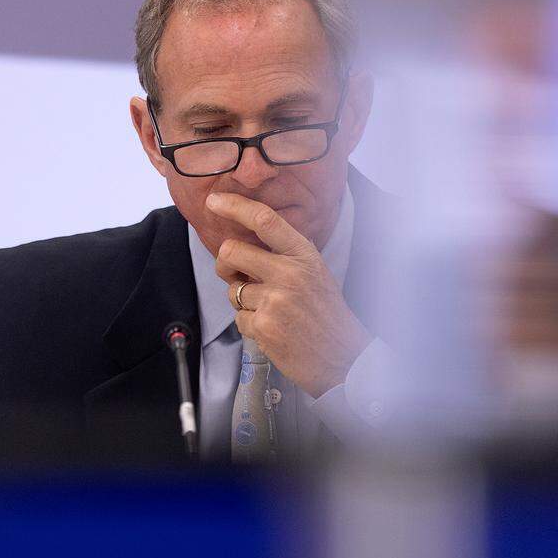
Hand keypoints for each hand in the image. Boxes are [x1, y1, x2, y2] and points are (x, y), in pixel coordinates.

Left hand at [206, 192, 370, 397]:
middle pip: (231, 252)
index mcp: (304, 255)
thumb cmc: (327, 313)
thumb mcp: (316, 271)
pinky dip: (249, 324)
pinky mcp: (263, 327)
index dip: (234, 206)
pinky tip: (272, 329)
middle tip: (234, 272)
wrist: (343, 356)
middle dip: (224, 263)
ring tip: (269, 310)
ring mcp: (275, 301)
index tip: (214, 201)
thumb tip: (248, 240)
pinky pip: (238, 318)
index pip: (264, 220)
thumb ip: (286, 254)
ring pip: (232, 290)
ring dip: (242, 300)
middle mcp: (289, 273)